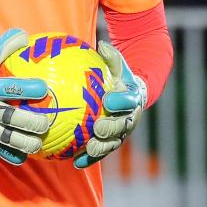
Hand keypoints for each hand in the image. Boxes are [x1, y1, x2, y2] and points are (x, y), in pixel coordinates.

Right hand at [0, 29, 49, 164]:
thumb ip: (6, 44)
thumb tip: (26, 36)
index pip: (10, 88)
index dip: (28, 89)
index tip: (44, 89)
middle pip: (9, 117)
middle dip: (29, 121)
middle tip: (46, 122)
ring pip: (4, 136)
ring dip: (22, 141)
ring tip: (38, 143)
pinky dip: (9, 154)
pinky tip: (23, 157)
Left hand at [74, 42, 146, 168]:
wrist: (130, 94)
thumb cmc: (119, 76)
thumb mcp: (117, 64)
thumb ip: (111, 56)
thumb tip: (101, 44)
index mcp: (131, 98)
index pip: (129, 100)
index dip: (120, 101)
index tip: (109, 99)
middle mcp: (129, 117)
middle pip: (123, 126)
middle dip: (111, 129)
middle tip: (97, 128)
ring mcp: (121, 132)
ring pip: (113, 143)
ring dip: (102, 148)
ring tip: (89, 149)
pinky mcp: (111, 142)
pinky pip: (100, 152)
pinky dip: (89, 159)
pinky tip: (75, 163)